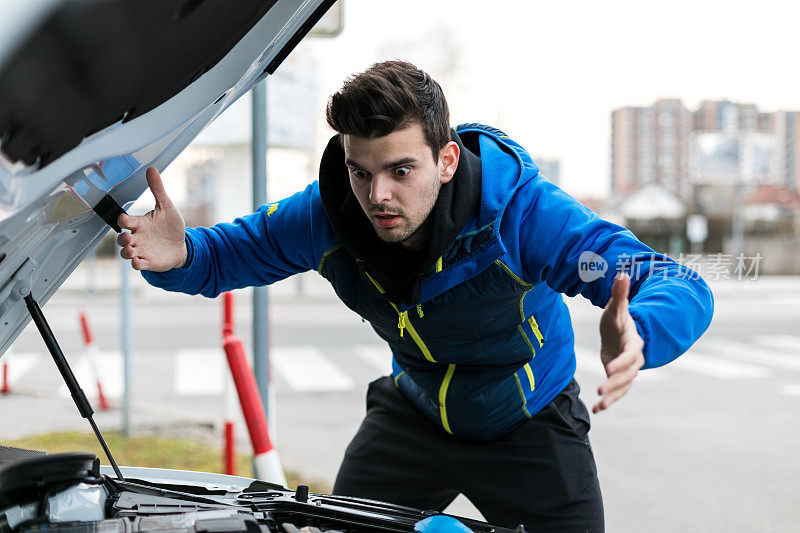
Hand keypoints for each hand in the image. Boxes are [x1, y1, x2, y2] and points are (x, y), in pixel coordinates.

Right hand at [117, 167, 186, 271]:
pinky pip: (138, 265)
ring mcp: (141, 251)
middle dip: (122, 239)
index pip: (126, 221)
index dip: (123, 220)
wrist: (181, 246)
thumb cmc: (170, 227)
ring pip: (126, 253)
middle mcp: (137, 237)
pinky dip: (136, 264)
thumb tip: (151, 169)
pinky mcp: (148, 262)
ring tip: (131, 250)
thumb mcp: (166, 207)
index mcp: (140, 223)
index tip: (123, 219)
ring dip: (127, 252)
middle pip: (122, 239)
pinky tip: (137, 262)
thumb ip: (158, 190)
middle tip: (127, 237)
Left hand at [594, 272, 644, 413]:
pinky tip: (597, 411)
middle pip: (628, 374)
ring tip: (600, 404)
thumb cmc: (618, 319)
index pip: (631, 354)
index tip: (609, 369)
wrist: (622, 333)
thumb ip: (619, 294)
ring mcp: (627, 371)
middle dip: (615, 382)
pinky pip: (617, 393)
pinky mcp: (620, 379)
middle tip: (601, 389)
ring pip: (623, 387)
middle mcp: (633, 360)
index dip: (622, 362)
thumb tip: (621, 273)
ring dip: (612, 397)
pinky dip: (608, 402)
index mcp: (633, 343)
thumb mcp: (616, 308)